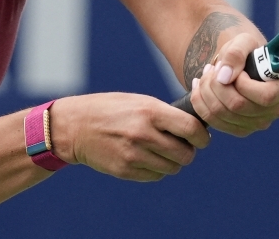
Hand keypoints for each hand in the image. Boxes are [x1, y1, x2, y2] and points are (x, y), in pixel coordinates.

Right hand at [51, 93, 210, 181]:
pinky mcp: (125, 170)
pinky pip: (155, 176)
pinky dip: (157, 169)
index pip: (191, 129)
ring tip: (162, 151)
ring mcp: (134, 154)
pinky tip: (147, 157)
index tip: (203, 138)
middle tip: (182, 145)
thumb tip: (195, 128)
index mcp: (150, 111)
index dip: (203, 136)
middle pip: (185, 154)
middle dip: (188, 151)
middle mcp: (143, 134)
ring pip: (172, 168)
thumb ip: (166, 114)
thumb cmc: (112, 109)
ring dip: (172, 162)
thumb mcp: (139, 102)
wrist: (75, 126)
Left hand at [188, 33, 278, 135]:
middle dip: (217, 84)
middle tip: (212, 68)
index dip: (244, 84)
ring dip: (206, 91)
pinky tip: (199, 87)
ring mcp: (259, 123)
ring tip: (206, 74)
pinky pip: (213, 121)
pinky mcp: (241, 130)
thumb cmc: (246, 51)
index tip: (236, 71)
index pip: (266, 96)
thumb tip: (224, 76)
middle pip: (239, 106)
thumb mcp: (243, 41)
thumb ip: (236, 53)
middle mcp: (277, 110)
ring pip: (222, 114)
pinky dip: (200, 102)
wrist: (237, 64)